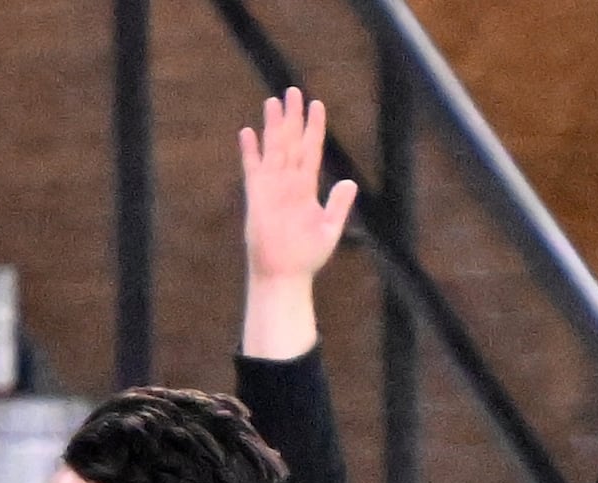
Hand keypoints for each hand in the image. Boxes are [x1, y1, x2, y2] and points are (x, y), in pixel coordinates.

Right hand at [239, 89, 356, 360]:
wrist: (284, 275)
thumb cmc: (307, 257)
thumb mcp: (329, 230)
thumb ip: (338, 205)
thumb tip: (349, 182)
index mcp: (307, 187)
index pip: (312, 150)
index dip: (314, 128)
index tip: (317, 105)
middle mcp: (289, 182)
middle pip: (291, 142)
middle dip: (292, 117)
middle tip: (293, 91)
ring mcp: (271, 187)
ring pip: (273, 149)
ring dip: (273, 126)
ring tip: (273, 102)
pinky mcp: (256, 197)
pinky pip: (252, 169)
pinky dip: (250, 152)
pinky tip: (248, 133)